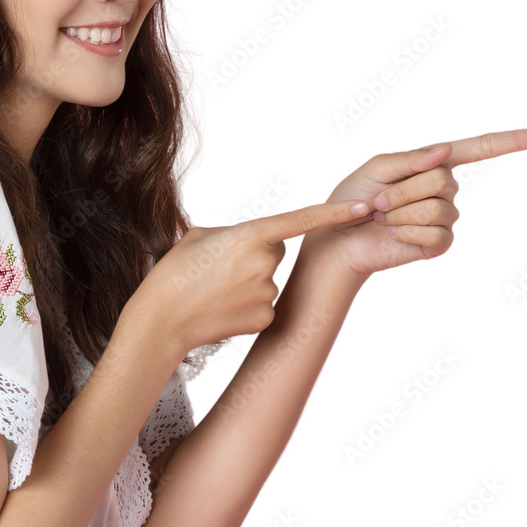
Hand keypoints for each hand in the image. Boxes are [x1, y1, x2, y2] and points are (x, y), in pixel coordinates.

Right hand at [128, 198, 375, 358]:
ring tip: (216, 290)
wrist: (163, 319)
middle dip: (255, 256)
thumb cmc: (175, 273)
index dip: (335, 214)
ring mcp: (268, 291)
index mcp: (249, 234)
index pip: (301, 220)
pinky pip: (266, 305)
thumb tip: (252, 242)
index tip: (363, 207)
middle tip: (221, 268)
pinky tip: (224, 309)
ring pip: (269, 280)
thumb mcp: (199, 237)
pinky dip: (248, 306)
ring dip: (249, 283)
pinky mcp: (266, 317)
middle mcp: (265, 262)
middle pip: (275, 252)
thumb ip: (234, 233)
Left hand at [302, 127, 526, 279]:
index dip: (510, 142)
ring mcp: (444, 217)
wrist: (339, 238)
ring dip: (400, 213)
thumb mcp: (377, 169)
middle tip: (379, 201)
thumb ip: (411, 158)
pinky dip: (407, 233)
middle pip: (442, 179)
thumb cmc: (353, 199)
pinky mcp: (438, 244)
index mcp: (432, 164)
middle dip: (402, 190)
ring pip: (437, 208)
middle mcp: (444, 189)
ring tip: (382, 217)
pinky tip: (393, 234)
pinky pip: (436, 234)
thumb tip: (446, 150)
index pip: (478, 149)